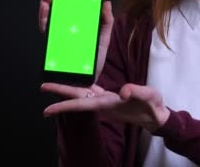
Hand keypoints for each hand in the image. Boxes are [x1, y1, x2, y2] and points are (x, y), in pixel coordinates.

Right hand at [38, 0, 113, 80]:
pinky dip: (43, 15)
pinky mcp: (52, 41)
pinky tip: (46, 7)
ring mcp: (58, 31)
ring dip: (47, 0)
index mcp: (81, 19)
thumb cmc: (95, 59)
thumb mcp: (104, 38)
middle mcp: (67, 22)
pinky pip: (45, 26)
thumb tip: (106, 2)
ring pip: (49, 11)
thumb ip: (106, 20)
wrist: (87, 80)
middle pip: (59, 1)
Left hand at [41, 82, 169, 132]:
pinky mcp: (111, 98)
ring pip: (83, 95)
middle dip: (60, 94)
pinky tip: (79, 82)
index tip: (47, 109)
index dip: (64, 106)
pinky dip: (83, 87)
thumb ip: (136, 92)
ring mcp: (106, 101)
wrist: (157, 117)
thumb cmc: (152, 107)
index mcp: (108, 103)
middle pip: (77, 98)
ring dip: (69, 91)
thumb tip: (124, 91)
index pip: (81, 105)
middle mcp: (103, 103)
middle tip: (42, 87)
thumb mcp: (148, 96)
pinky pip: (92, 92)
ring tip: (54, 84)